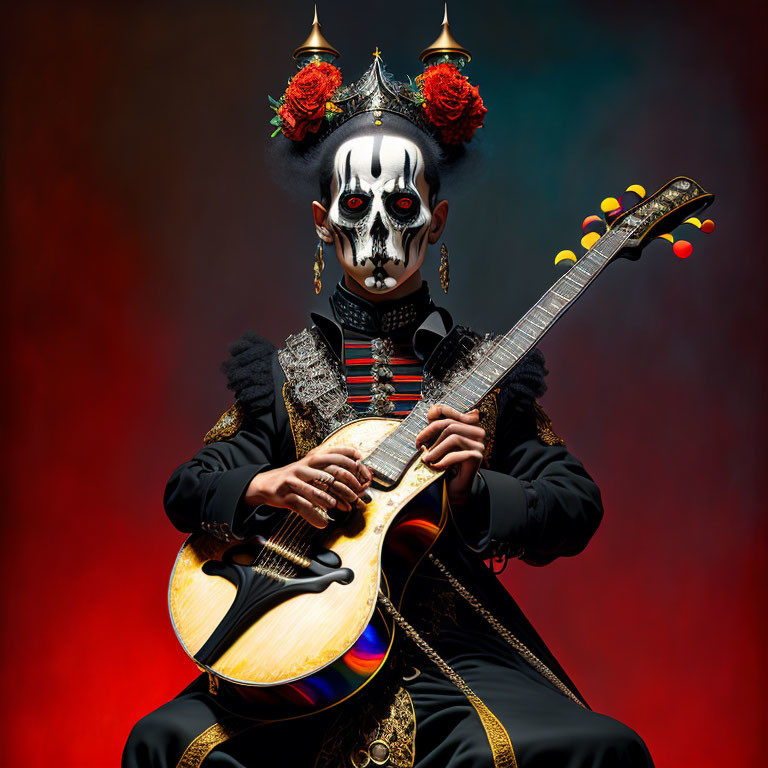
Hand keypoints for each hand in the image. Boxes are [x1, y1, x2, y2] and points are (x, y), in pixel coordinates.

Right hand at [245, 445, 372, 527]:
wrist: (266, 485)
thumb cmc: (295, 479)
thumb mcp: (310, 471)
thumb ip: (328, 476)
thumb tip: (353, 490)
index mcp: (311, 459)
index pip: (332, 452)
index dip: (347, 454)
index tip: (361, 459)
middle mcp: (303, 466)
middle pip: (327, 467)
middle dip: (344, 478)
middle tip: (356, 490)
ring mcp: (294, 479)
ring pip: (313, 488)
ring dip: (326, 498)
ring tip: (334, 506)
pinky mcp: (286, 494)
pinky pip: (301, 505)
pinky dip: (313, 515)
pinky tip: (322, 523)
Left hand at [415, 404, 485, 506]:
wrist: (455, 487)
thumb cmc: (445, 464)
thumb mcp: (438, 443)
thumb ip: (436, 427)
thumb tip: (432, 409)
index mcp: (467, 424)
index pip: (450, 411)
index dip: (433, 419)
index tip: (421, 434)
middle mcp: (476, 432)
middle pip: (450, 425)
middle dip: (430, 435)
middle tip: (419, 447)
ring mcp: (478, 444)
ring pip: (453, 438)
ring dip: (436, 450)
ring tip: (427, 459)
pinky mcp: (477, 456)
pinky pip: (456, 454)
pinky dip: (443, 461)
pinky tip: (436, 467)